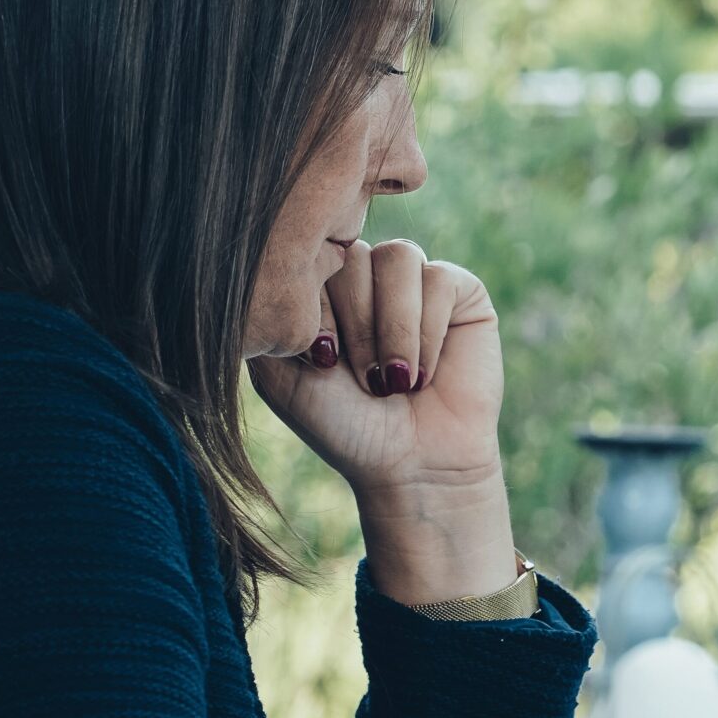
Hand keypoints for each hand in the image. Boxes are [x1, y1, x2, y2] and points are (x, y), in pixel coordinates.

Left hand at [248, 239, 518, 603]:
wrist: (411, 465)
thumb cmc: (344, 425)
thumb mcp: (280, 376)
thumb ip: (265, 319)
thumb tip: (258, 261)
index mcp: (321, 285)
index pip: (312, 255)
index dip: (319, 310)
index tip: (325, 364)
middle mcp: (366, 273)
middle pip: (355, 252)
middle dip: (358, 324)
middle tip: (366, 380)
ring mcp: (414, 279)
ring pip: (399, 257)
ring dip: (394, 327)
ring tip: (397, 379)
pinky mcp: (460, 290)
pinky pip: (440, 280)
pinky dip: (429, 333)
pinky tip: (426, 372)